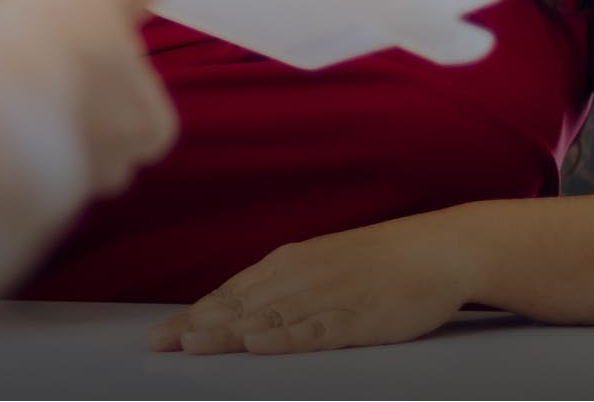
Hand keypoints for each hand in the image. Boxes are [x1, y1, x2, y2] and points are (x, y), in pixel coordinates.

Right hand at [0, 0, 178, 196]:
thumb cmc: (50, 52)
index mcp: (151, 124)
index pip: (143, 90)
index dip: (113, 57)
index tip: (85, 32)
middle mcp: (114, 167)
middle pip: (100, 117)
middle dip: (73, 88)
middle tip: (39, 48)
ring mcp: (60, 189)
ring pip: (52, 138)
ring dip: (30, 108)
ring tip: (0, 70)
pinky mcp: (7, 198)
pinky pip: (8, 155)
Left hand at [148, 213, 473, 354]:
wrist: (435, 249)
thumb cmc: (380, 260)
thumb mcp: (326, 263)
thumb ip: (289, 284)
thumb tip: (247, 307)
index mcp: (293, 261)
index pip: (233, 292)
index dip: (196, 313)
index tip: (162, 334)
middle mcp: (303, 275)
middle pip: (240, 305)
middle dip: (197, 325)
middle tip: (158, 344)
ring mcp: (328, 296)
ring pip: (269, 318)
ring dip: (228, 332)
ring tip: (193, 345)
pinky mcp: (356, 317)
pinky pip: (314, 330)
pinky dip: (285, 337)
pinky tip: (261, 344)